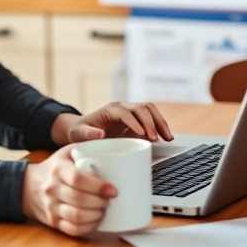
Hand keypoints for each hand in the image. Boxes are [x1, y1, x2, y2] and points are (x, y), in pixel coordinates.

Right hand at [22, 144, 116, 236]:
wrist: (29, 186)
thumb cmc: (55, 167)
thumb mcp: (66, 152)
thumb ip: (85, 147)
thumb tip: (108, 141)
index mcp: (58, 168)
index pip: (77, 178)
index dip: (98, 186)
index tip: (113, 190)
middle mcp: (52, 188)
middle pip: (79, 199)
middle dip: (100, 202)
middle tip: (110, 200)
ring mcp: (51, 207)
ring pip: (76, 216)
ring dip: (96, 215)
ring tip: (104, 210)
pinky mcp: (53, 221)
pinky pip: (72, 229)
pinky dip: (88, 227)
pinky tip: (95, 220)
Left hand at [52, 102, 174, 144]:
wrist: (83, 130)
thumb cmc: (80, 132)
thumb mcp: (78, 134)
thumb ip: (86, 134)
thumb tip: (99, 134)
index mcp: (110, 110)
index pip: (125, 113)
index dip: (135, 122)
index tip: (142, 134)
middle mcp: (122, 107)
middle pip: (141, 108)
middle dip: (151, 122)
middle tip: (156, 139)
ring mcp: (131, 112)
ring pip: (150, 110)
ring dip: (160, 122)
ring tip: (168, 138)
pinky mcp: (137, 120)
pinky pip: (152, 118)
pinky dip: (160, 126)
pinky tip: (166, 137)